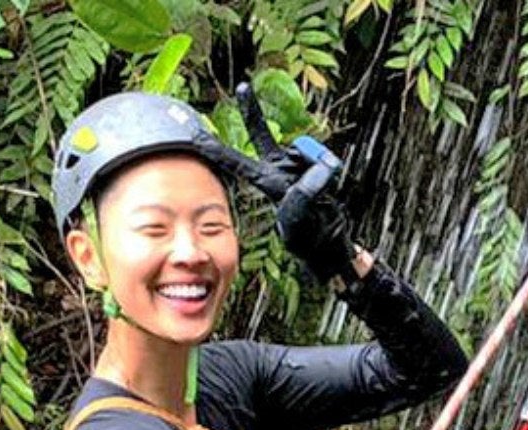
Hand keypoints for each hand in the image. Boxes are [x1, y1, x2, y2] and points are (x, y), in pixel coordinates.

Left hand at [203, 84, 361, 283]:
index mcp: (268, 183)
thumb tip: (318, 168)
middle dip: (253, 112)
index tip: (195, 136)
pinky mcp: (316, 166)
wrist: (332, 243)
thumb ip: (307, 193)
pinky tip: (327, 186)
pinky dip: (328, 170)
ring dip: (318, 169)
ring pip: (307, 152)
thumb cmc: (312, 238)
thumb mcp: (304, 221)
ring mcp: (297, 167)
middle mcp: (278, 170)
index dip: (216, 149)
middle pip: (263, 135)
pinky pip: (324, 160)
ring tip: (321, 194)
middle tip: (244, 88)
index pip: (237, 162)